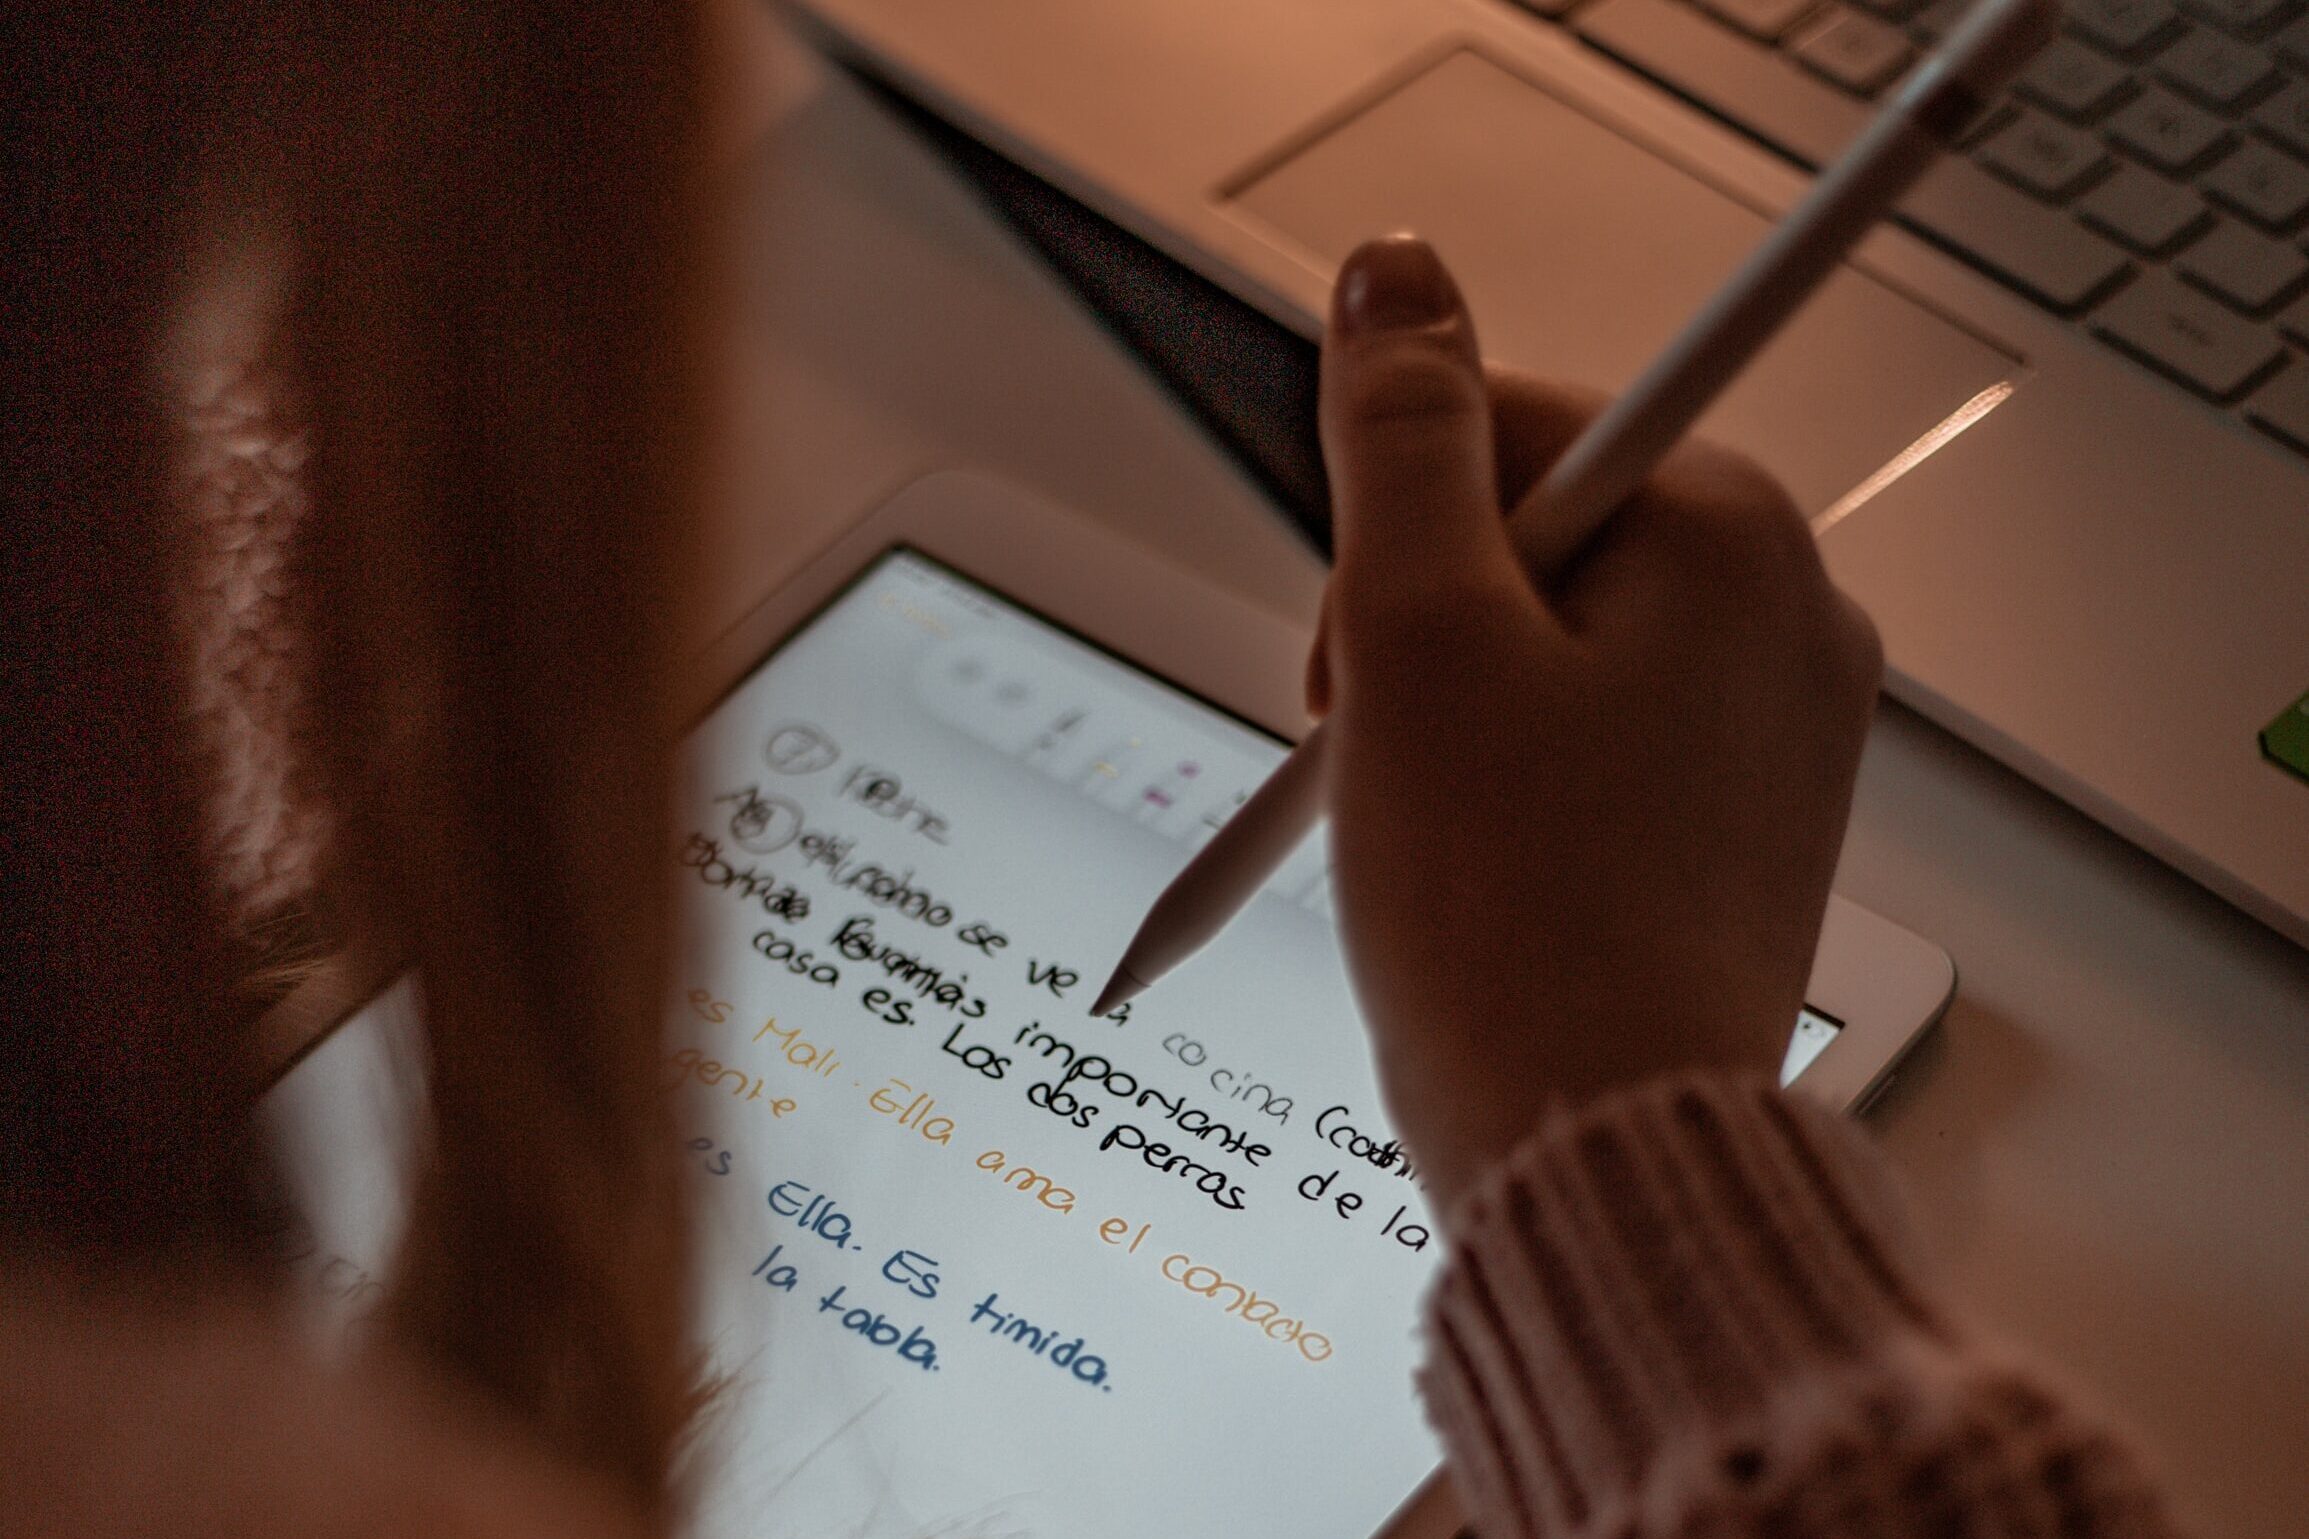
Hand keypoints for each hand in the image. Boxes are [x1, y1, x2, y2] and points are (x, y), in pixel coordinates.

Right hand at [1312, 235, 1882, 1211]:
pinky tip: (1488, 859)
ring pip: (1558, 636)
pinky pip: (1602, 730)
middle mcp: (1786, 605)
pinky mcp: (1748, 811)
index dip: (1387, 534)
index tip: (1362, 653)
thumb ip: (1404, 433)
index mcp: (1725, 531)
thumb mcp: (1414, 635)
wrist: (1597, 1147)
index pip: (1504, 423)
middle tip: (1390, 752)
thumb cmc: (1512, 917)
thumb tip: (1397, 275)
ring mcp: (1780, 718)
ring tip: (1437, 826)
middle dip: (1419, 626)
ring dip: (1456, 706)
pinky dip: (1519, 774)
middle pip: (1533, 531)